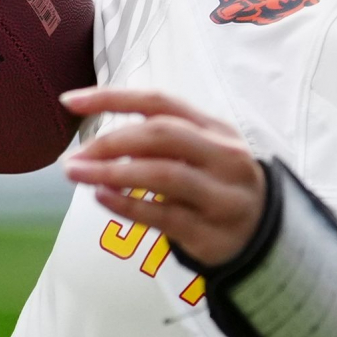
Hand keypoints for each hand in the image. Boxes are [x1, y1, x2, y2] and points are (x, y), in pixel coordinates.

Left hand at [61, 87, 266, 268]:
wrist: (266, 237)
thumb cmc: (218, 187)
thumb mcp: (203, 153)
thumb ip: (162, 142)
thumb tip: (100, 143)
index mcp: (215, 128)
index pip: (159, 102)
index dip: (112, 98)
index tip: (70, 102)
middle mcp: (223, 156)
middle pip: (160, 135)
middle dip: (109, 143)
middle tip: (74, 156)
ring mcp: (221, 195)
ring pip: (162, 175)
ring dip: (111, 173)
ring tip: (77, 174)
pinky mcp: (211, 232)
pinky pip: (163, 215)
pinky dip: (127, 205)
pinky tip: (102, 197)